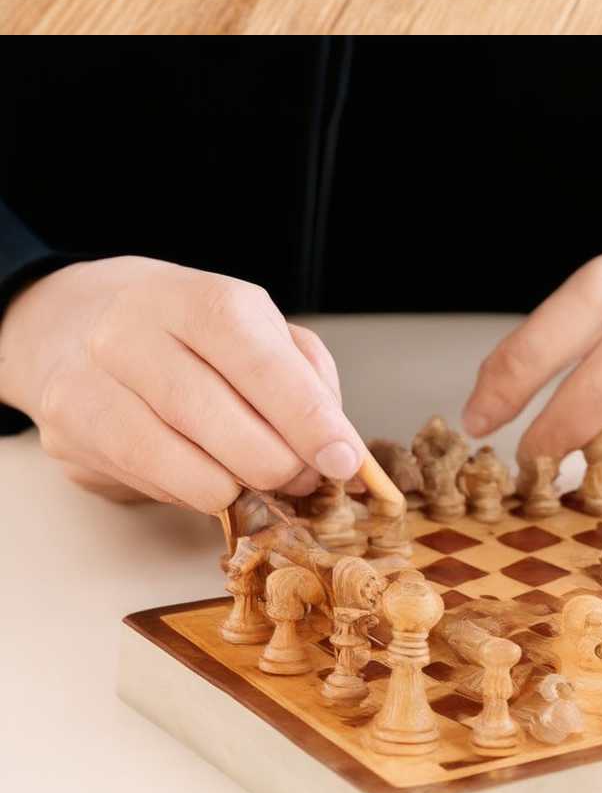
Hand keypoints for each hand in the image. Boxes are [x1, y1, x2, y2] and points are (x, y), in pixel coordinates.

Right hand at [0, 258, 360, 511]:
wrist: (73, 321)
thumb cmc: (186, 330)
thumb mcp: (255, 328)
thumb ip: (305, 376)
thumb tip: (338, 443)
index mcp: (198, 299)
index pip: (258, 360)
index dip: (306, 417)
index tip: (344, 458)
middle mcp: (133, 334)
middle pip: (218, 418)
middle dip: (278, 462)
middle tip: (305, 477)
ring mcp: (89, 382)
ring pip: (180, 462)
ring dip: (237, 487)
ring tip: (259, 481)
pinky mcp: (67, 432)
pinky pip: (147, 482)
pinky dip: (192, 492)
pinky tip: (209, 480)